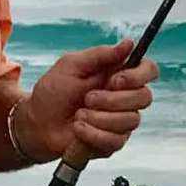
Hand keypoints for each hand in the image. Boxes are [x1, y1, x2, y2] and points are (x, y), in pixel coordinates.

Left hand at [17, 38, 157, 161]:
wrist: (37, 122)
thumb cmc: (53, 91)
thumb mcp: (71, 65)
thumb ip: (100, 54)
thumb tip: (128, 43)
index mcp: (117, 74)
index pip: (148, 70)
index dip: (138, 75)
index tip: (115, 80)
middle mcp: (124, 97)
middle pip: (144, 97)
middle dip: (112, 100)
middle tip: (87, 98)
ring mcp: (121, 121)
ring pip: (131, 120)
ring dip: (99, 118)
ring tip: (78, 115)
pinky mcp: (112, 142)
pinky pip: (115, 140)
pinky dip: (93, 134)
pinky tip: (78, 128)